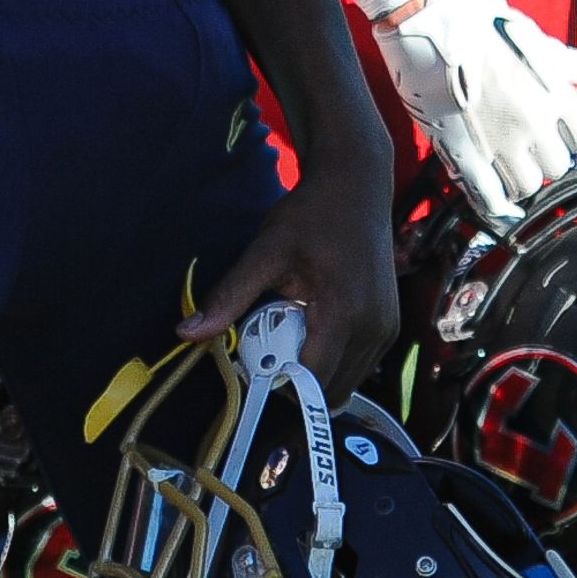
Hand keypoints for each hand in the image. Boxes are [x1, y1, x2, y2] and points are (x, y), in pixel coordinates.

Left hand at [177, 167, 397, 401]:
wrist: (356, 186)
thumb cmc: (310, 215)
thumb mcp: (265, 251)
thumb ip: (230, 296)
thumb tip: (187, 332)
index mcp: (343, 312)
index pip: (311, 380)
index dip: (279, 384)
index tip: (253, 371)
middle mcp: (373, 328)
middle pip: (329, 391)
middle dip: (295, 385)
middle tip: (267, 358)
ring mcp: (386, 330)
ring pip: (345, 384)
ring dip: (314, 376)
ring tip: (289, 342)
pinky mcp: (389, 328)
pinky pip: (358, 366)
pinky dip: (332, 363)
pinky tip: (311, 333)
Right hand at [314, 0, 576, 224]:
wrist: (421, 13)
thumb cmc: (473, 15)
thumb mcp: (528, 34)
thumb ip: (563, 62)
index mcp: (553, 90)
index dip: (570, 136)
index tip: (557, 133)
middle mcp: (532, 121)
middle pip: (557, 167)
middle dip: (545, 160)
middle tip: (528, 150)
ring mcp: (497, 141)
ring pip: (526, 187)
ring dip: (520, 181)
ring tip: (508, 168)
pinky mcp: (461, 153)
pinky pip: (487, 198)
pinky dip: (496, 210)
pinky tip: (498, 208)